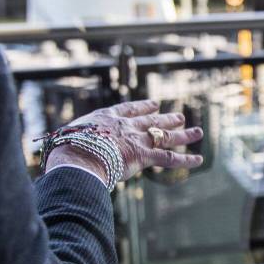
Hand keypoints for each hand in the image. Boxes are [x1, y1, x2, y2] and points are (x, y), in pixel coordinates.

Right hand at [47, 99, 203, 183]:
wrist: (76, 154)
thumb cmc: (66, 149)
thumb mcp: (67, 140)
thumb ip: (74, 144)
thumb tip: (63, 155)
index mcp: (106, 118)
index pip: (128, 110)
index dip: (142, 107)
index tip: (154, 104)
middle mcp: (125, 126)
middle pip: (151, 121)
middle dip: (166, 119)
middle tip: (180, 116)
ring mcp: (136, 139)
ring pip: (165, 136)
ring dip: (183, 135)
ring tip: (198, 132)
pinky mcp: (144, 155)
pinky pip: (170, 158)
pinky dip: (186, 160)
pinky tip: (199, 160)